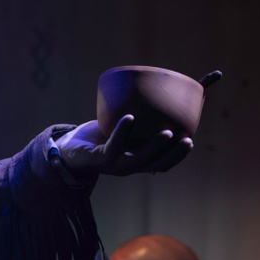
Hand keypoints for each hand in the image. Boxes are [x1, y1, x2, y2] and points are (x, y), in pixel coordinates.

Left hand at [52, 114, 192, 176]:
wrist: (69, 149)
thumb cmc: (100, 135)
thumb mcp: (123, 125)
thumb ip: (142, 112)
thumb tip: (160, 93)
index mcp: (137, 161)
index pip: (161, 163)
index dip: (177, 156)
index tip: (190, 141)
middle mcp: (128, 166)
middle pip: (155, 164)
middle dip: (173, 153)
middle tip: (186, 139)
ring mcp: (114, 164)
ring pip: (138, 159)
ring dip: (154, 147)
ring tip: (167, 132)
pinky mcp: (99, 157)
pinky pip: (114, 144)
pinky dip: (123, 131)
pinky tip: (129, 117)